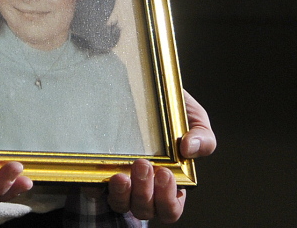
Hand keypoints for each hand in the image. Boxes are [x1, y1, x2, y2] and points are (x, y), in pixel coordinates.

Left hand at [107, 90, 215, 222]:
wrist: (141, 86)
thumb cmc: (171, 110)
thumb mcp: (194, 119)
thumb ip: (203, 136)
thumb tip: (189, 149)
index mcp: (169, 184)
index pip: (170, 209)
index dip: (168, 200)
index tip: (166, 174)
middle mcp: (144, 188)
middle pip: (145, 210)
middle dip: (145, 194)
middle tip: (144, 165)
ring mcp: (120, 181)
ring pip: (120, 204)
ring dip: (122, 195)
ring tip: (122, 175)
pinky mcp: (99, 171)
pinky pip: (94, 189)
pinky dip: (96, 187)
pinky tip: (101, 174)